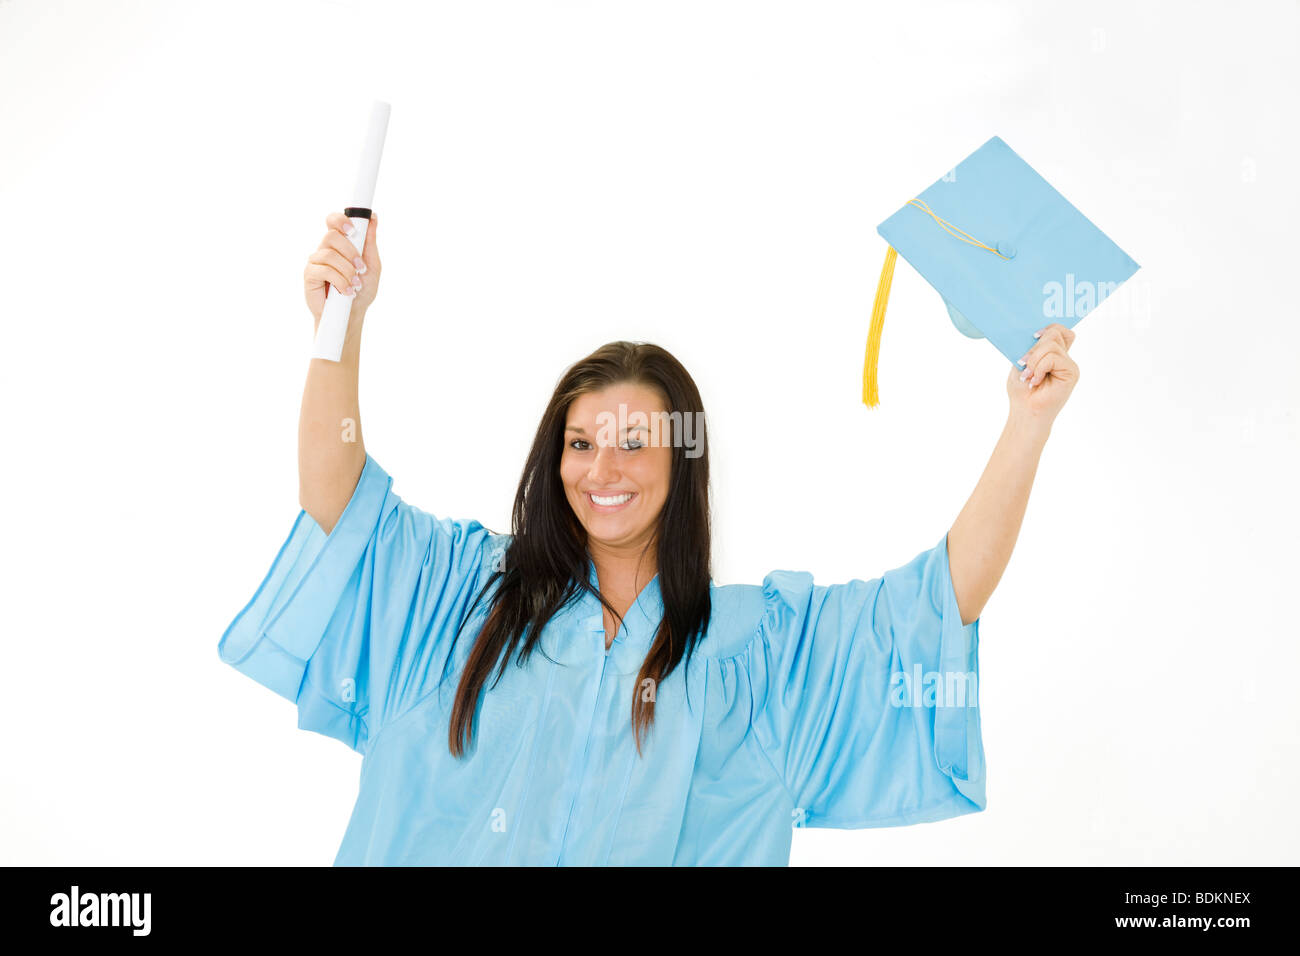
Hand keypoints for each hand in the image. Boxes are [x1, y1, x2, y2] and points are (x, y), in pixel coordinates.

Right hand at [303, 210, 382, 326]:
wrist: (352, 315)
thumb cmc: (361, 290)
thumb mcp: (372, 265)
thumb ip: (370, 242)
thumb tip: (373, 217)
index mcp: (339, 244)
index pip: (333, 221)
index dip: (340, 220)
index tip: (353, 230)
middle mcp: (325, 250)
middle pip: (332, 236)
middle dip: (350, 252)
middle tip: (361, 268)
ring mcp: (316, 262)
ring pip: (329, 254)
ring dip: (347, 271)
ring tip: (355, 285)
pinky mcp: (310, 276)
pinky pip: (324, 270)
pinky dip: (339, 281)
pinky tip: (346, 291)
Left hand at [1006, 322, 1078, 432]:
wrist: (1025, 411)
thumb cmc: (1022, 390)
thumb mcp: (1023, 363)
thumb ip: (1033, 348)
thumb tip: (1039, 333)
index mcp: (1052, 354)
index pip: (1059, 331)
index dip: (1048, 328)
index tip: (1033, 335)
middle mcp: (1063, 357)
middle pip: (1054, 333)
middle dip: (1034, 348)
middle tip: (1023, 364)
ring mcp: (1069, 364)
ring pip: (1051, 344)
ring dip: (1034, 360)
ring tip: (1029, 376)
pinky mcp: (1072, 372)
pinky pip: (1053, 357)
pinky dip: (1039, 367)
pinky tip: (1036, 380)